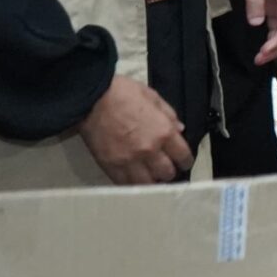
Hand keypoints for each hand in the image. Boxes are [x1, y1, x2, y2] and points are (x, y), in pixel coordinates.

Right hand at [77, 75, 192, 184]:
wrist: (91, 99)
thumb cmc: (122, 93)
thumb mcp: (152, 97)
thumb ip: (169, 115)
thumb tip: (180, 129)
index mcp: (163, 131)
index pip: (183, 156)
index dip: (186, 161)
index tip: (183, 161)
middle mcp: (150, 150)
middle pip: (167, 173)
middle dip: (169, 171)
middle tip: (165, 167)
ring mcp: (129, 161)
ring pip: (147, 184)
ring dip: (151, 180)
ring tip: (150, 175)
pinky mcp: (111, 167)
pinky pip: (126, 184)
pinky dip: (132, 183)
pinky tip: (134, 178)